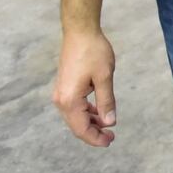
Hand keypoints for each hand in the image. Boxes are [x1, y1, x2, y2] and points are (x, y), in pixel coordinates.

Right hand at [53, 30, 118, 146]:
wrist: (80, 31)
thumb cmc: (93, 51)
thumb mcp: (104, 77)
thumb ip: (106, 101)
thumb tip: (109, 122)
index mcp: (70, 100)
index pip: (82, 129)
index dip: (96, 138)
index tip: (110, 141)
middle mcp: (61, 100)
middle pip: (77, 125)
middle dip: (94, 133)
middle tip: (112, 136)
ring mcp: (61, 93)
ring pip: (75, 117)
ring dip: (91, 122)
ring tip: (108, 125)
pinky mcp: (64, 87)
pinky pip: (75, 107)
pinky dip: (86, 112)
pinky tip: (99, 111)